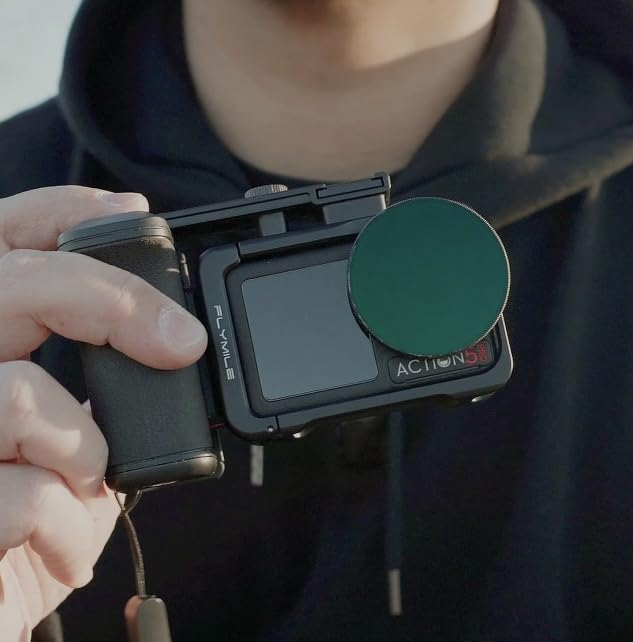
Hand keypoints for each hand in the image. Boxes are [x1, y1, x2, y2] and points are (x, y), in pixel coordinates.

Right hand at [0, 187, 208, 640]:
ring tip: (81, 482)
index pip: (1, 241)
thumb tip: (169, 339)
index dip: (60, 211)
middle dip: (112, 302)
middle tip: (182, 344)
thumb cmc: (27, 520)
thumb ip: (102, 389)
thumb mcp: (71, 443)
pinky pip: (23, 491)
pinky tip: (51, 542)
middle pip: (12, 285)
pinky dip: (64, 523)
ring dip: (84, 448)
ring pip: (20, 395)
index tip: (134, 213)